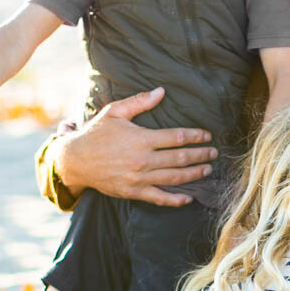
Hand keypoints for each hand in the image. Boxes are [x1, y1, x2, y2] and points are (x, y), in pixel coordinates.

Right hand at [53, 86, 217, 205]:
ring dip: (194, 174)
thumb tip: (161, 91)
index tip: (207, 135)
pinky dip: (175, 199)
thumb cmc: (96, 134)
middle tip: (214, 153)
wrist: (75, 161)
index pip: (176, 137)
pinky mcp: (133, 192)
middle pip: (180, 158)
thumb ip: (139, 102)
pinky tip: (188, 197)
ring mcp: (138, 178)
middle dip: (200, 155)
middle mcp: (142, 160)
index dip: (195, 136)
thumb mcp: (114, 112)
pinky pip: (159, 198)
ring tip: (208, 169)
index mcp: (141, 139)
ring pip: (174, 178)